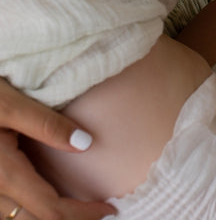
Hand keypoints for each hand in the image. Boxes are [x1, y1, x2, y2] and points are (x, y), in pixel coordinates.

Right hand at [0, 79, 114, 219]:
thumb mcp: (10, 103)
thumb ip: (47, 124)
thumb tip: (86, 143)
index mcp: (4, 174)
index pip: (50, 210)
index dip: (82, 214)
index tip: (109, 208)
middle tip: (99, 212)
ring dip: (46, 219)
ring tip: (75, 210)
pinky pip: (3, 211)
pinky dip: (26, 213)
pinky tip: (38, 201)